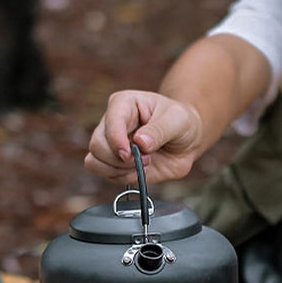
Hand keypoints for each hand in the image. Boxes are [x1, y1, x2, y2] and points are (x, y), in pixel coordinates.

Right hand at [84, 90, 203, 185]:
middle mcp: (112, 123)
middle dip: (120, 159)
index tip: (130, 153)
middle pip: (97, 145)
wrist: (186, 141)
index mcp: (124, 104)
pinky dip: (122, 178)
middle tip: (146, 159)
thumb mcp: (177, 120)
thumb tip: (140, 142)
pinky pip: (106, 175)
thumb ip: (159, 130)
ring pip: (95, 162)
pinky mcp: (115, 163)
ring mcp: (112, 144)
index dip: (117, 140)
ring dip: (119, 170)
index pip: (110, 122)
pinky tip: (139, 172)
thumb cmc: (181, 123)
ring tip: (143, 164)